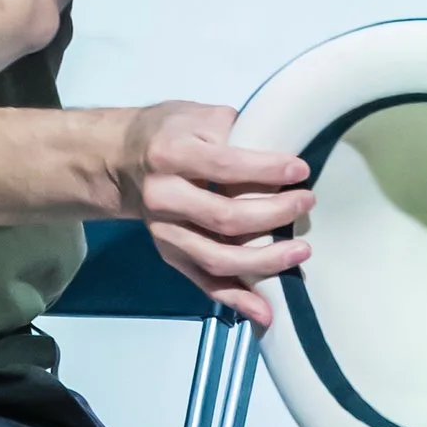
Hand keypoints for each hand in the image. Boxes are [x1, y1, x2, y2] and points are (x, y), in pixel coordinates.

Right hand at [121, 100, 312, 331]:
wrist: (120, 160)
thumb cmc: (169, 132)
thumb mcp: (197, 115)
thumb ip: (235, 131)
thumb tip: (284, 155)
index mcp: (171, 155)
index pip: (226, 166)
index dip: (267, 171)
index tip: (300, 171)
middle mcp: (163, 197)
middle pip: (225, 218)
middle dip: (274, 214)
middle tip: (306, 203)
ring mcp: (164, 231)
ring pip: (217, 258)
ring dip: (264, 261)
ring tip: (300, 252)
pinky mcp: (169, 254)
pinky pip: (204, 283)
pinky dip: (236, 300)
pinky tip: (265, 310)